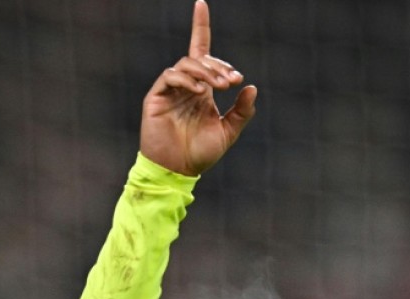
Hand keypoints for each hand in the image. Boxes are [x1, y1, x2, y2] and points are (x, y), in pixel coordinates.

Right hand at [139, 0, 256, 175]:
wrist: (178, 170)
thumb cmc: (200, 153)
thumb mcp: (228, 131)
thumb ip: (241, 110)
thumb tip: (252, 87)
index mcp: (202, 90)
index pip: (201, 52)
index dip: (200, 26)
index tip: (201, 3)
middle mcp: (186, 86)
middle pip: (199, 58)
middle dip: (218, 65)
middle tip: (232, 81)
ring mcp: (170, 90)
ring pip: (186, 64)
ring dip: (206, 71)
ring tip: (219, 87)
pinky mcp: (157, 97)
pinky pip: (170, 76)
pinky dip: (186, 79)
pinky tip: (199, 91)